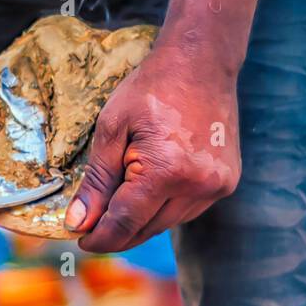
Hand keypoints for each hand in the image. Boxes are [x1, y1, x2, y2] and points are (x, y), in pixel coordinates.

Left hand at [65, 40, 240, 253]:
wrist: (201, 64)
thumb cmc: (151, 90)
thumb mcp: (111, 130)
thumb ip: (96, 181)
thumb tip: (79, 223)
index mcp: (166, 170)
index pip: (125, 222)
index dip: (100, 237)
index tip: (80, 240)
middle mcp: (198, 185)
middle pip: (147, 229)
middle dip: (117, 233)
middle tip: (91, 228)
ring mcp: (217, 186)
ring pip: (168, 224)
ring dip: (140, 222)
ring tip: (117, 205)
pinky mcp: (227, 183)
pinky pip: (186, 211)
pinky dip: (163, 209)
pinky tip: (148, 193)